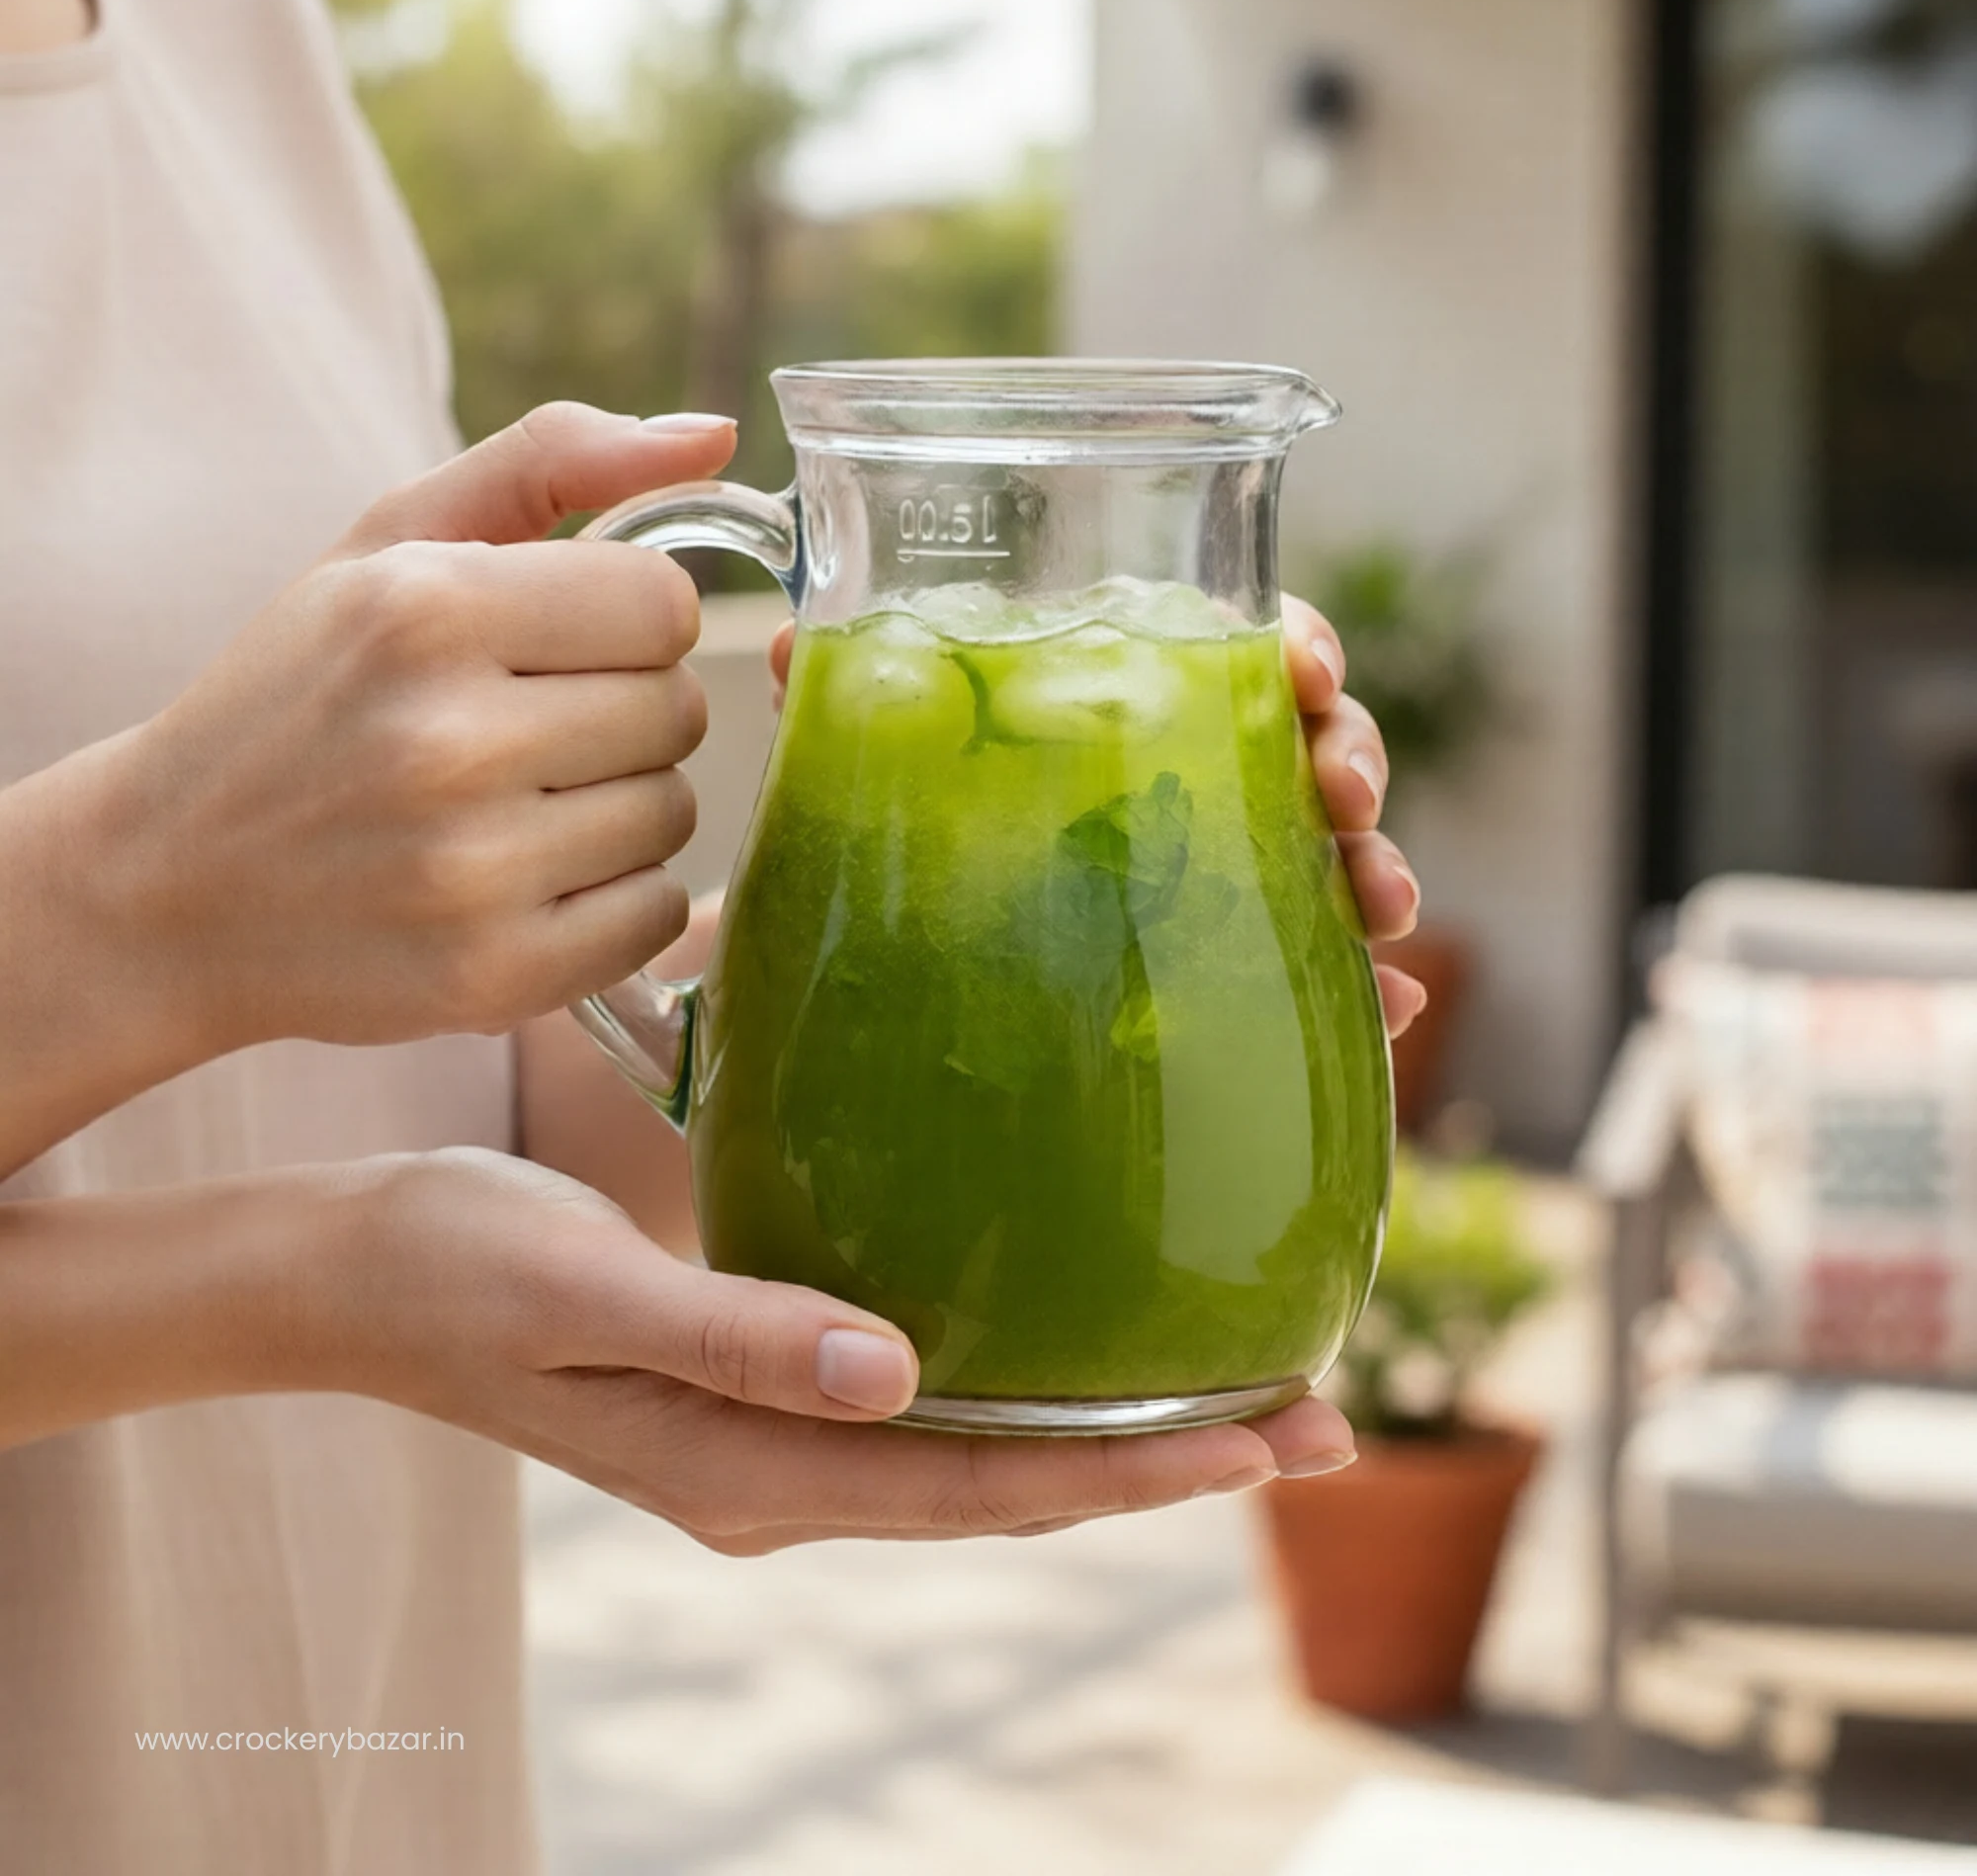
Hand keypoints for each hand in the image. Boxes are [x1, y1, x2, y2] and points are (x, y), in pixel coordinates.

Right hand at [86, 404, 735, 1056]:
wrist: (171, 887)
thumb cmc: (303, 694)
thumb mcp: (388, 544)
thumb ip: (552, 462)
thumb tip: (715, 438)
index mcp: (422, 610)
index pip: (665, 604)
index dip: (628, 621)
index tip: (564, 644)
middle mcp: (446, 740)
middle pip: (679, 709)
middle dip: (627, 711)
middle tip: (534, 731)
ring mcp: (471, 871)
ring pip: (673, 813)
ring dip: (622, 806)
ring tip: (521, 806)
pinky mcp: (493, 976)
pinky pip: (655, 915)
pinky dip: (615, 900)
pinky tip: (532, 881)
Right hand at [333, 1149, 1358, 1554]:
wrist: (346, 1272)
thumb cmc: (455, 1264)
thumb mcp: (584, 1291)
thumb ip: (738, 1336)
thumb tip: (898, 1377)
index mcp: (749, 1469)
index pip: (982, 1490)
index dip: (1136, 1471)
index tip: (1273, 1434)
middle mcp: (782, 1477)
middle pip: (1010, 1489)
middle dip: (1167, 1461)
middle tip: (1321, 1418)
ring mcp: (775, 1444)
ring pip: (980, 1460)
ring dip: (1113, 1433)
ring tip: (1243, 1395)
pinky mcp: (762, 1389)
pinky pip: (929, 1417)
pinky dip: (1028, 1395)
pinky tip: (1081, 1347)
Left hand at [765, 594, 1427, 1038]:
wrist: (895, 997)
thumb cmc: (904, 851)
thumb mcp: (873, 779)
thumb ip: (846, 707)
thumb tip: (797, 643)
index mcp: (1128, 701)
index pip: (1235, 642)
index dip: (1292, 644)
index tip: (1305, 671)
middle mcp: (1190, 777)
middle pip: (1306, 737)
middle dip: (1349, 753)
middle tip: (1342, 794)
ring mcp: (1224, 874)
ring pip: (1332, 849)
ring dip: (1375, 866)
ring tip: (1379, 910)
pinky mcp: (1238, 970)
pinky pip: (1318, 975)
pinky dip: (1364, 991)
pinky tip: (1387, 1015)